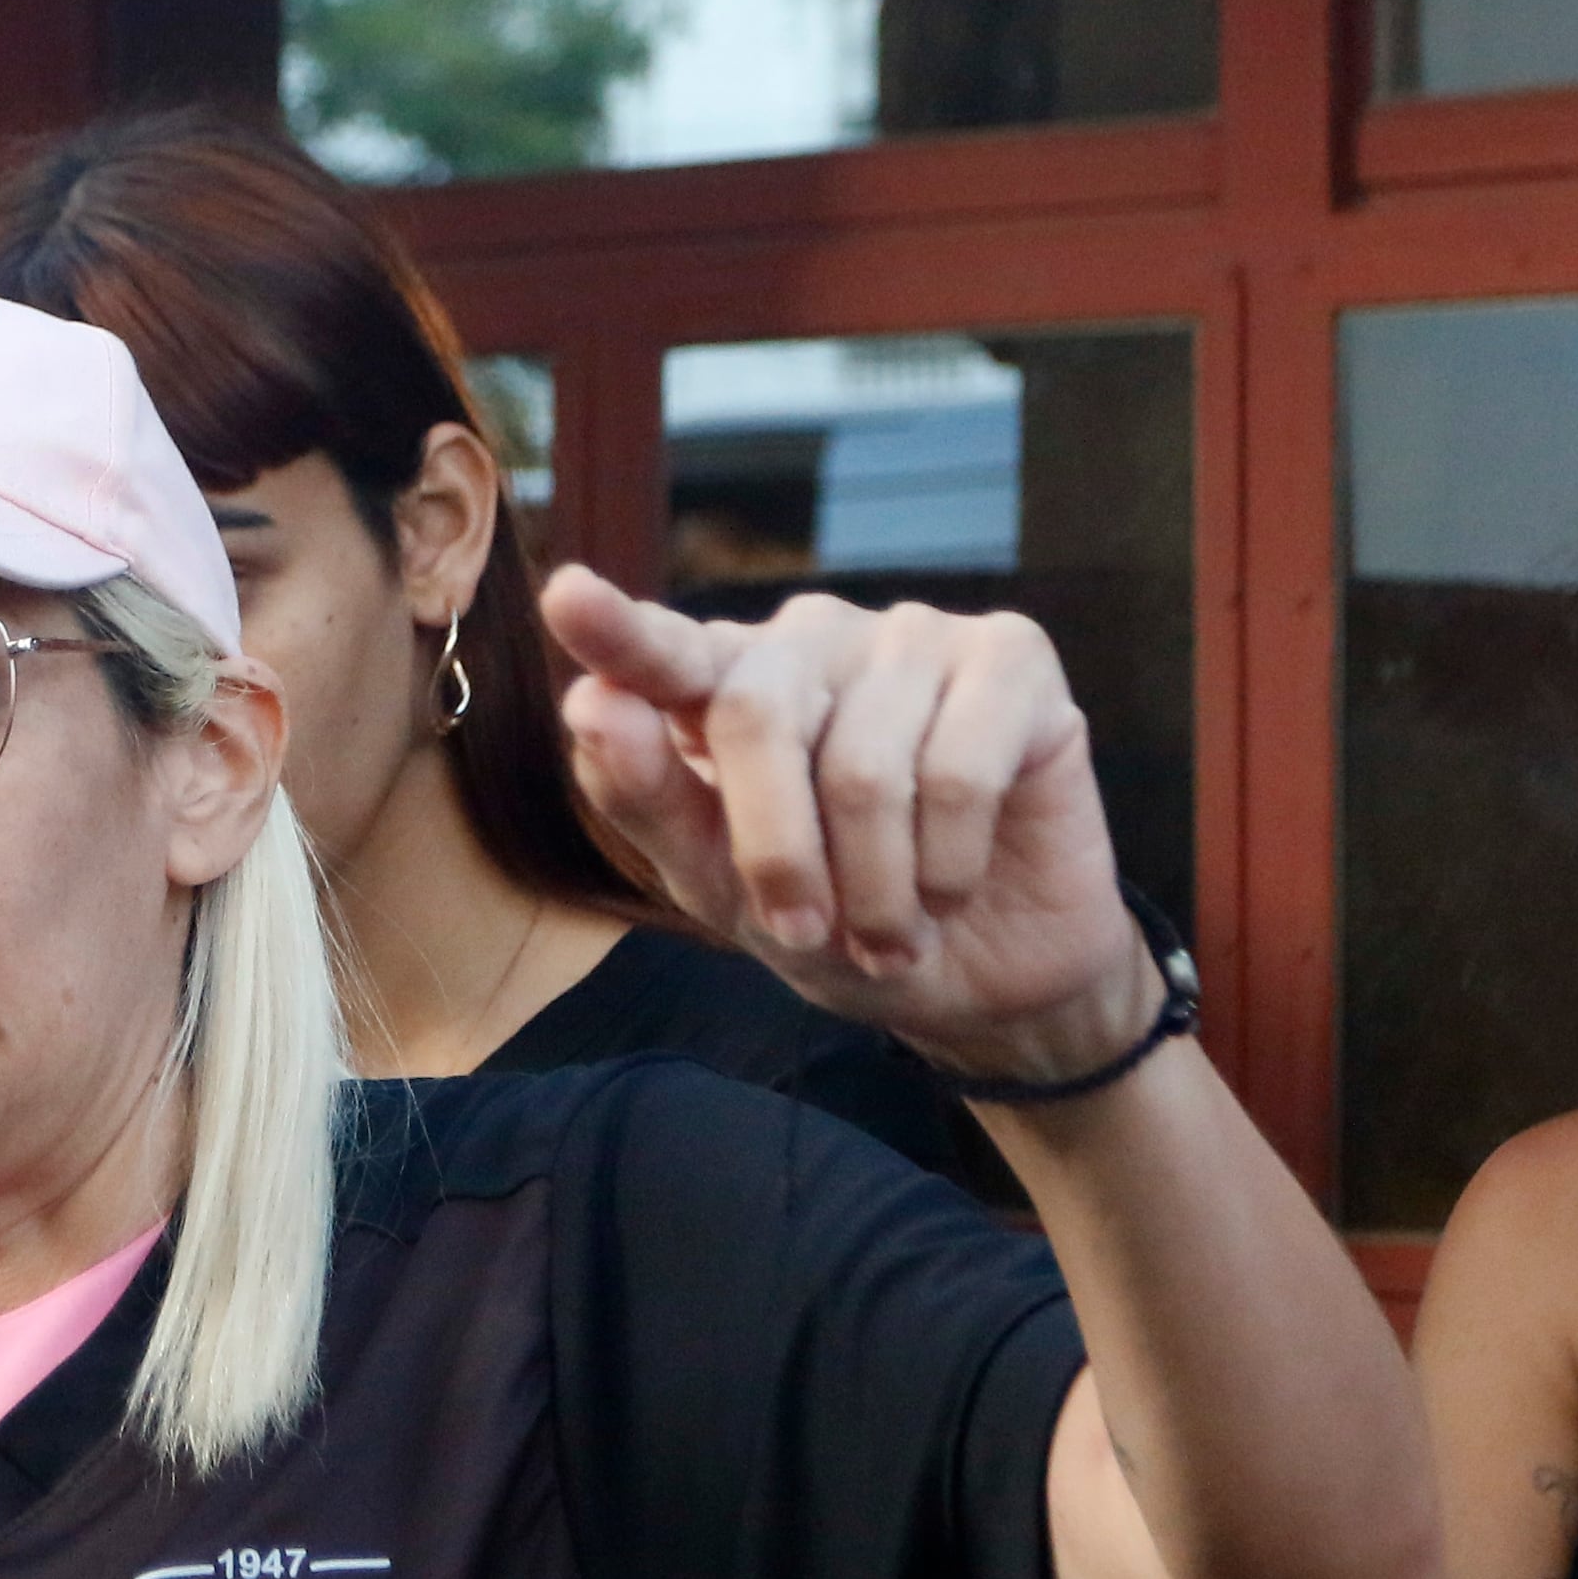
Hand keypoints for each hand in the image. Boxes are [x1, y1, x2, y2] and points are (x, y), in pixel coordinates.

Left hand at [543, 569, 1150, 1079]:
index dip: (617, 632)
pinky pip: (959, 774)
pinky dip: (948, 866)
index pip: (661, 653)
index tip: (567, 597)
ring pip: (864, 769)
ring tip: (891, 932)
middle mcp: (812, 640)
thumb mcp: (721, 891)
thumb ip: (648, 802)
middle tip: (807, 932)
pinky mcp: (1011, 659)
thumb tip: (592, 705)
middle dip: (775, 854)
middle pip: (757, 718)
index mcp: (724, 683)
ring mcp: (912, 637)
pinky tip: (954, 887)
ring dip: (875, 890)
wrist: (979, 980)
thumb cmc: (836, 923)